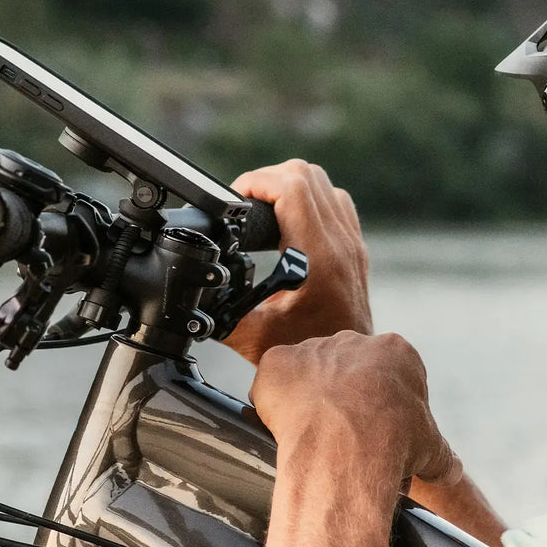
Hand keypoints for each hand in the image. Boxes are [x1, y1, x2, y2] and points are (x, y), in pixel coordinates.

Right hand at [227, 160, 371, 364]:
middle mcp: (340, 243)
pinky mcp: (355, 248)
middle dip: (268, 179)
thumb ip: (222, 316)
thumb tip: (191, 301)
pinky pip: (335, 201)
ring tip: (261, 207)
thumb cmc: (310, 354)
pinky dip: (309, 199)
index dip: (256, 182)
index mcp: (318, 256)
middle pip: (307, 175)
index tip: (234, 200)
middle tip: (243, 202)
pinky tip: (288, 221)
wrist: (352, 371)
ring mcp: (352, 243)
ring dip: (289, 184)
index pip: (292, 188)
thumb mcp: (255, 338)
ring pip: (323, 183)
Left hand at [250, 331, 461, 493]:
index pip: (390, 376)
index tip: (380, 434)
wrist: (344, 450)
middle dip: (347, 401)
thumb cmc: (392, 445)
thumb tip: (451, 469)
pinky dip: (276, 403)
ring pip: (309, 375)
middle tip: (346, 439)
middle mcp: (353, 340)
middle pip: (348, 370)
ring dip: (311, 401)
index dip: (385, 408)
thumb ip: (441, 454)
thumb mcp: (431, 451)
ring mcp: (312, 348)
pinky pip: (273, 382)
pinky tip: (287, 429)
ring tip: (316, 439)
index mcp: (396, 351)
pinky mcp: (277, 362)